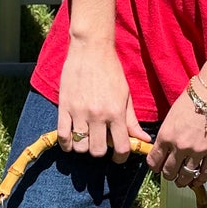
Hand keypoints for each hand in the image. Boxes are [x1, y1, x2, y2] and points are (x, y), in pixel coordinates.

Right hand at [58, 39, 149, 160]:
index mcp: (116, 112)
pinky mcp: (64, 107)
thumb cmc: (111, 71)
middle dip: (101, 151)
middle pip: (97, 151)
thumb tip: (143, 140)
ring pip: (80, 146)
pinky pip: (63, 136)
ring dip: (84, 146)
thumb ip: (132, 121)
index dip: (121, 157)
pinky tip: (72, 139)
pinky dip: (67, 143)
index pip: (120, 147)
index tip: (118, 156)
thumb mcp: (125, 95)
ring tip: (86, 138)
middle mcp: (98, 115)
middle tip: (101, 142)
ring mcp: (79, 112)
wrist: (90, 49)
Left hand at [145, 81, 206, 189]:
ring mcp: (197, 151)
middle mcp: (180, 146)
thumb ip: (166, 134)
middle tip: (170, 174)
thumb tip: (163, 147)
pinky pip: (205, 172)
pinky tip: (197, 181)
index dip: (154, 167)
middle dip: (168, 175)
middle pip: (169, 171)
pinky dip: (200, 180)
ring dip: (182, 180)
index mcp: (166, 136)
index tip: (157, 167)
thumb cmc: (192, 99)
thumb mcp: (171, 116)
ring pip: (186, 175)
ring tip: (182, 181)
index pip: (154, 161)